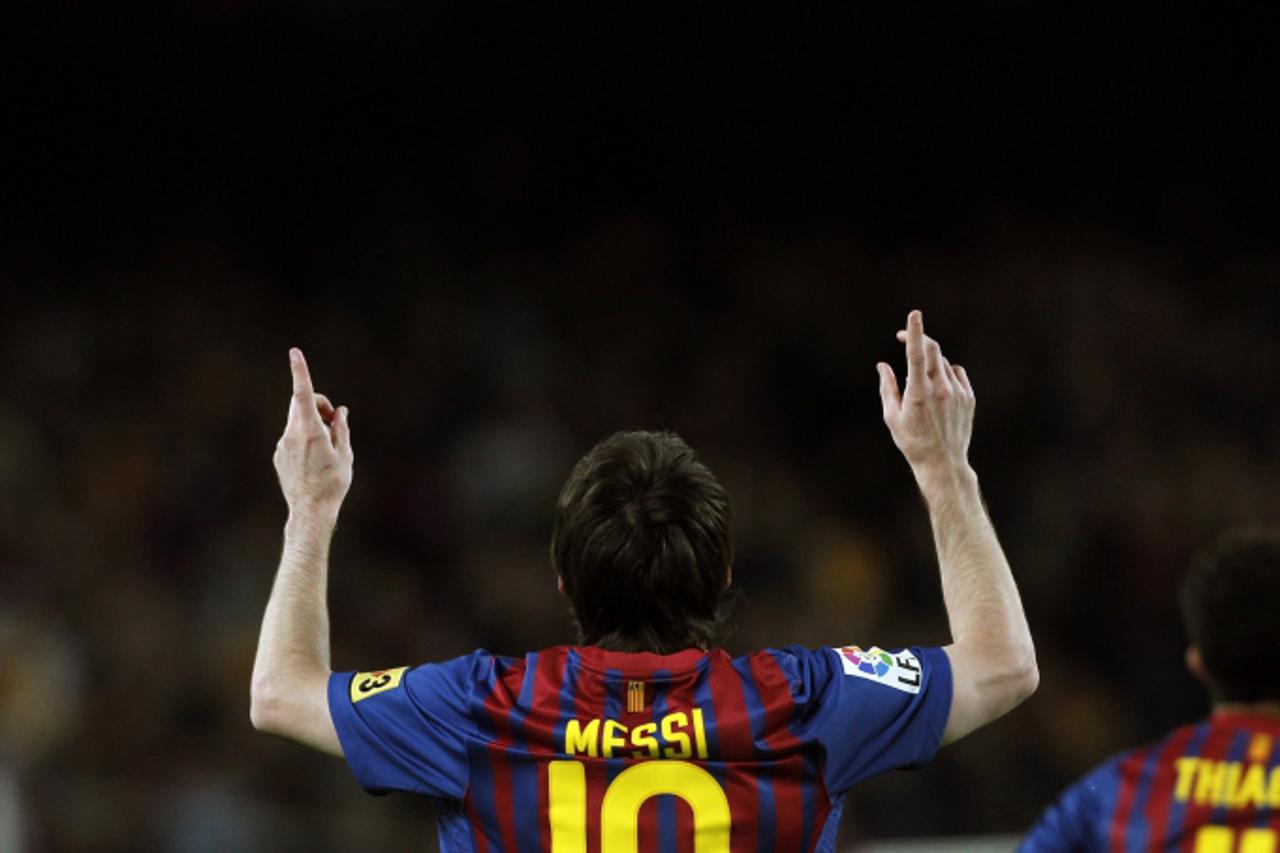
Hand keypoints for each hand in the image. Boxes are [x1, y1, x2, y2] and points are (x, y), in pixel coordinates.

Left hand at [273, 348, 352, 520]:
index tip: (294, 353)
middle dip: (317, 404)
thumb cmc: (332, 484)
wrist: (310, 511)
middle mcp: (292, 434)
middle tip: (334, 421)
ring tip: (327, 446)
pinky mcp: (279, 455)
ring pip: (297, 421)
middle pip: (300, 403)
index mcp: (310, 430)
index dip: (300, 371)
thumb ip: (341, 428)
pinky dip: (305, 437)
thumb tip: (339, 412)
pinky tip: (314, 461)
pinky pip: (292, 437)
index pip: (303, 393)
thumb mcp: (345, 454)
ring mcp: (282, 444)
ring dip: (312, 422)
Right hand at [877, 310, 974, 488]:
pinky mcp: (968, 397)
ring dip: (930, 362)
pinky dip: (946, 372)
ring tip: (920, 381)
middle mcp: (940, 389)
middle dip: (920, 339)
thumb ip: (887, 387)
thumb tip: (882, 365)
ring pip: (943, 362)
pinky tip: (938, 387)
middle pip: (933, 349)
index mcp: (918, 393)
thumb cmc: (912, 442)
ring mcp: (957, 392)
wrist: (943, 463)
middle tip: (906, 339)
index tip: (914, 314)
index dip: (915, 332)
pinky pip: (957, 373)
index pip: (916, 354)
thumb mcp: (892, 417)